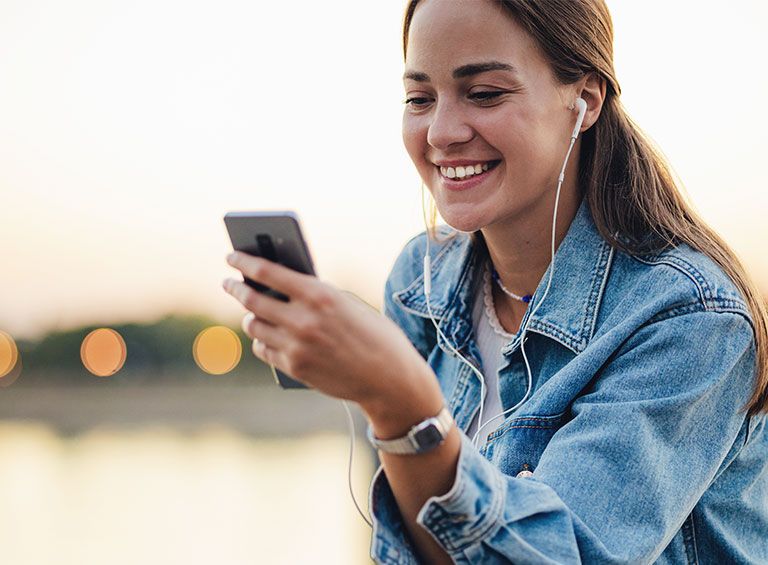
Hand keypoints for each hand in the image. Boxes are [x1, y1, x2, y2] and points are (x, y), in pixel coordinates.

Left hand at [222, 252, 440, 414]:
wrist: (389, 378)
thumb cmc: (373, 334)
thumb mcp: (347, 304)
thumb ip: (313, 295)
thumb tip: (279, 287)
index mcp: (319, 295)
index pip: (268, 272)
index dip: (244, 262)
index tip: (231, 256)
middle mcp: (303, 320)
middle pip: (252, 300)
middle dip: (236, 288)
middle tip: (229, 282)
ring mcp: (296, 346)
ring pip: (253, 326)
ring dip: (249, 316)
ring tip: (248, 311)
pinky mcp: (295, 368)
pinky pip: (264, 349)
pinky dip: (262, 340)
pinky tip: (263, 335)